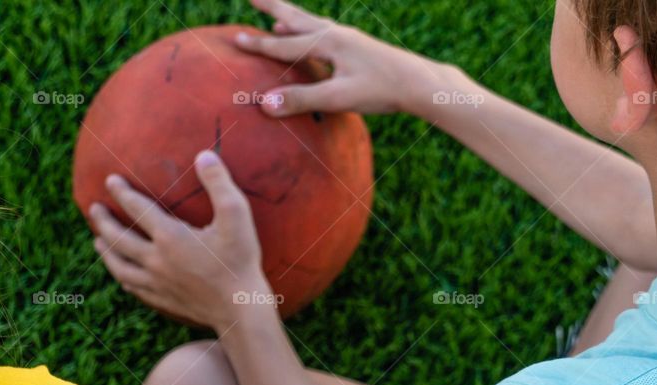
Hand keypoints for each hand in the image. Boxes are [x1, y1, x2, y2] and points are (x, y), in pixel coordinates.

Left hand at [91, 150, 271, 331]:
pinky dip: (123, 278)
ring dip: (107, 252)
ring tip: (98, 241)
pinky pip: (134, 288)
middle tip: (93, 208)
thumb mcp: (236, 215)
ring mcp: (157, 284)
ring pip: (120, 266)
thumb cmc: (240, 260)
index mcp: (170, 237)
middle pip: (120, 238)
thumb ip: (219, 182)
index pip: (138, 209)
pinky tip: (121, 276)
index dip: (122, 192)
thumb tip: (203, 155)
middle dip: (104, 222)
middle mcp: (156, 260)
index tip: (110, 180)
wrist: (241, 311)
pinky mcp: (163, 301)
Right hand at [235, 0, 455, 117]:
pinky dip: (310, 33)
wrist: (420, 83)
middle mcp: (337, 36)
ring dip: (291, 19)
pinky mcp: (358, 49)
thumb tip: (264, 104)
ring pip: (312, 25)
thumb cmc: (381, 90)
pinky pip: (325, 36)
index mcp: (329, 44)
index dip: (260, 44)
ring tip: (276, 18)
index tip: (236, 40)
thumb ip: (301, 99)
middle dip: (272, 8)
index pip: (285, 44)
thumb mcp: (339, 98)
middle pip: (297, 19)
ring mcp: (349, 40)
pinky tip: (313, 40)